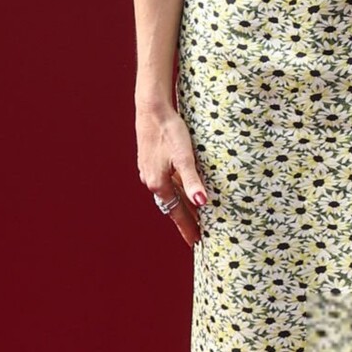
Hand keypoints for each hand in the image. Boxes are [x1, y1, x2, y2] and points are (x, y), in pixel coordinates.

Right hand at [136, 104, 207, 247]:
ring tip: (192, 216)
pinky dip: (175, 191)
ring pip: (168, 194)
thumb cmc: (170, 131)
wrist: (152, 109)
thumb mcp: (185, 156)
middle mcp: (152, 180)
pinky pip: (165, 183)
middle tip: (197, 234)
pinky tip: (181, 188)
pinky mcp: (149, 161)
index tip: (197, 242)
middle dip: (185, 220)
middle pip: (171, 206)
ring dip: (179, 205)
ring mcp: (149, 171)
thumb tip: (202, 202)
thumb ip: (193, 181)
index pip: (177, 213)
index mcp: (160, 183)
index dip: (188, 227)